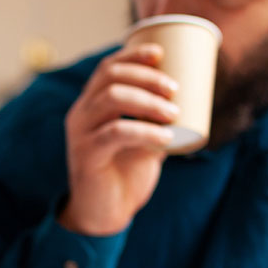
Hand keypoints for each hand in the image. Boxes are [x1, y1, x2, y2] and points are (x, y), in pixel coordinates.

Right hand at [59, 44, 176, 234]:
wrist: (104, 214)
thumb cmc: (124, 174)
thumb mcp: (144, 142)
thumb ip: (156, 122)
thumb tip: (187, 102)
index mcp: (91, 105)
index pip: (107, 68)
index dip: (133, 55)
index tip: (161, 53)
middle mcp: (81, 114)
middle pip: (111, 77)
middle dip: (147, 77)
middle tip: (175, 89)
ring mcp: (81, 133)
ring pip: (112, 98)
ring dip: (148, 101)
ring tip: (174, 113)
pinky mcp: (87, 155)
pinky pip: (116, 132)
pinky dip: (145, 131)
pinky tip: (165, 138)